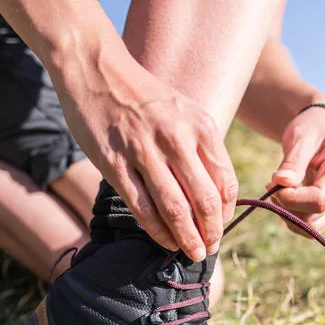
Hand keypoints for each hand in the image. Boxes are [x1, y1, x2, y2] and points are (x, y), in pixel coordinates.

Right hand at [54, 52, 236, 261]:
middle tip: (210, 248)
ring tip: (193, 254)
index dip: (227, 212)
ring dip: (187, 238)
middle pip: (204, 200)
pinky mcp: (115, 164)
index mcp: (200, 126)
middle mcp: (176, 139)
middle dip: (211, 232)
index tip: (221, 226)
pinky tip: (165, 242)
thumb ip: (201, 146)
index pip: (226, 181)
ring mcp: (144, 152)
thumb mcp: (184, 111)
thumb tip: (215, 192)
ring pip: (174, 209)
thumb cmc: (143, 96)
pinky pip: (142, 208)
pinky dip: (157, 231)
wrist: (97, 70)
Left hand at [268, 105, 324, 233]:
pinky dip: (289, 215)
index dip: (292, 199)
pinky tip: (283, 196)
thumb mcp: (301, 137)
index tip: (273, 184)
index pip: (319, 200)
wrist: (320, 130)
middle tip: (272, 184)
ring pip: (308, 227)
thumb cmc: (312, 129)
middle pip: (313, 218)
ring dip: (285, 213)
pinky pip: (306, 226)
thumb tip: (282, 183)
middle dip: (286, 206)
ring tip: (277, 188)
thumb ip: (293, 162)